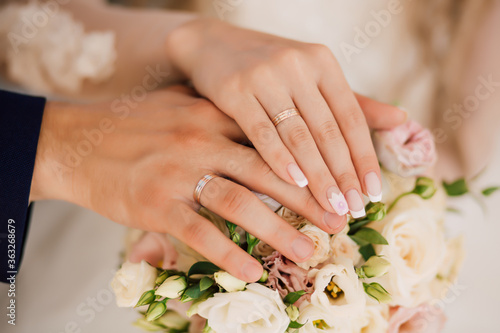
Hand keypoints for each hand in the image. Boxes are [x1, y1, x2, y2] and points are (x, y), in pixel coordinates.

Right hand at [31, 86, 344, 281]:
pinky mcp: (155, 204)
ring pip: (240, 203)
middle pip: (267, 171)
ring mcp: (178, 173)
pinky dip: (230, 254)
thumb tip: (257, 120)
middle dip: (308, 198)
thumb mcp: (178, 104)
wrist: (76, 141)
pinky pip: (202, 233)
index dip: (307, 161)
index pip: (270, 137)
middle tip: (338, 219)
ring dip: (278, 230)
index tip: (332, 181)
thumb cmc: (133, 124)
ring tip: (306, 250)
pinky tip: (252, 270)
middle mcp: (200, 140)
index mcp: (211, 114)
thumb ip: (217, 111)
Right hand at [166, 19, 406, 217]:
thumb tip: (401, 119)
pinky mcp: (234, 90)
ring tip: (330, 206)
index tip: (373, 192)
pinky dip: (280, 159)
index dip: (364, 156)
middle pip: (327, 130)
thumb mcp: (312, 77)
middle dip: (343, 174)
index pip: (351, 117)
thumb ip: (353, 101)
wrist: (213, 44)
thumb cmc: (269, 68)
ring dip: (317, 175)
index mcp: (322, 63)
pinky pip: (260, 131)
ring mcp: (265, 76)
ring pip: (298, 135)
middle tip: (353, 209)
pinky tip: (294, 183)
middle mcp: (297, 66)